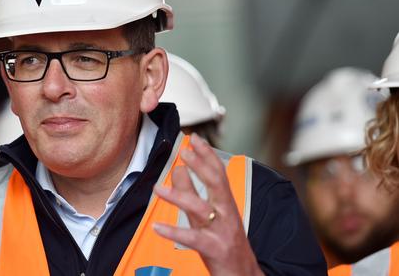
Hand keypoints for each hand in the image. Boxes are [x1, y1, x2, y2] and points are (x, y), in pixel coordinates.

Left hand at [153, 134, 262, 275]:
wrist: (242, 275)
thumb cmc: (224, 244)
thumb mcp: (205, 215)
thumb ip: (192, 192)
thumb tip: (178, 169)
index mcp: (225, 203)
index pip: (219, 173)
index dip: (208, 155)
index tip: (196, 138)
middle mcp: (226, 214)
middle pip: (217, 184)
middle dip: (201, 166)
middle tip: (184, 152)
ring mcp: (222, 231)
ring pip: (202, 210)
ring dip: (178, 197)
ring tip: (157, 189)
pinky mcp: (214, 249)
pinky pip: (193, 239)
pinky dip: (174, 232)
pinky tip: (158, 227)